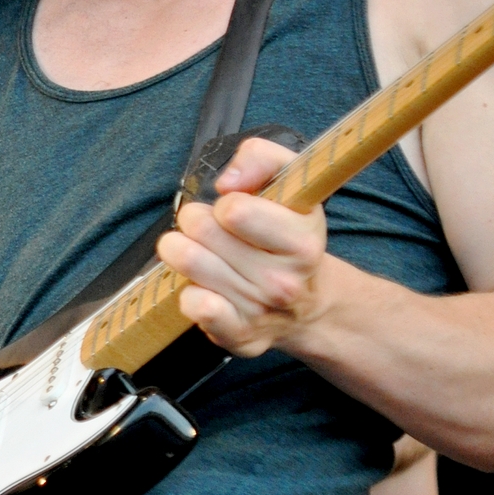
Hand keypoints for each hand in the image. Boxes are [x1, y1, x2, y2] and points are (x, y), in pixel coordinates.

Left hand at [158, 136, 328, 356]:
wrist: (308, 304)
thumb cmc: (288, 237)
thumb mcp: (290, 184)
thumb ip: (261, 158)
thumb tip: (228, 181)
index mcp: (302, 240)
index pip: (234, 210)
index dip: (225, 203)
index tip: (234, 210)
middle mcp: (284, 280)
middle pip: (201, 231)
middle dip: (197, 222)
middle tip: (210, 230)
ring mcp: (260, 311)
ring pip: (188, 262)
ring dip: (185, 252)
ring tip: (203, 254)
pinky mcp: (238, 336)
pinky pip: (192, 305)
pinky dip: (188, 291)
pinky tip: (204, 288)